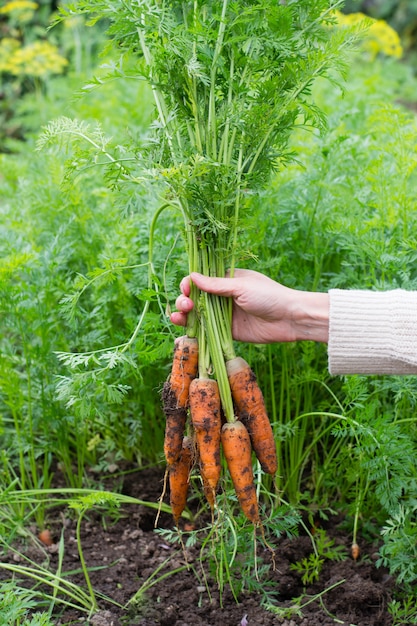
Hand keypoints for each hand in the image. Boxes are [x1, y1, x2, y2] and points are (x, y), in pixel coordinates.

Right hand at [170, 269, 328, 343]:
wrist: (290, 319)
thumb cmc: (269, 296)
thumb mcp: (241, 286)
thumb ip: (216, 285)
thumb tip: (192, 276)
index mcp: (227, 279)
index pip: (200, 280)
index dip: (189, 284)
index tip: (187, 289)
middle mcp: (223, 297)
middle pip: (195, 298)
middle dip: (184, 301)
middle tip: (186, 306)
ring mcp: (224, 315)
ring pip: (197, 315)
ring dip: (183, 316)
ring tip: (178, 318)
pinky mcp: (227, 332)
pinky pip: (207, 332)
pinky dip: (194, 333)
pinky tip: (182, 335)